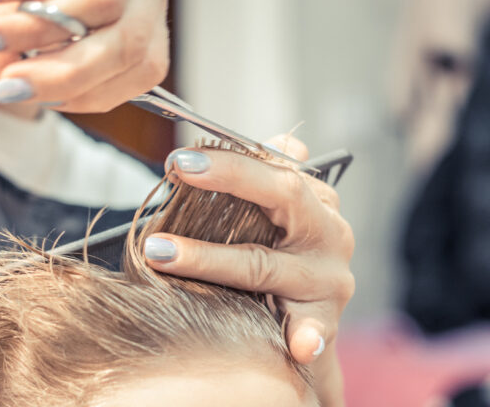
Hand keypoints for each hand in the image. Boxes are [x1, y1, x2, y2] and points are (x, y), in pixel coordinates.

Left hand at [145, 135, 354, 405]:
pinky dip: (308, 336)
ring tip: (160, 252)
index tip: (181, 159)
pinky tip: (297, 346)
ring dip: (209, 259)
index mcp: (317, 201)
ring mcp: (329, 279)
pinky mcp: (326, 322)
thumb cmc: (283, 266)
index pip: (277, 166)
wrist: (312, 332)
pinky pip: (314, 329)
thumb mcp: (277, 219)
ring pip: (265, 263)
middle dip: (231, 177)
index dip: (230, 159)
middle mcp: (329, 232)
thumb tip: (227, 142)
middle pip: (285, 194)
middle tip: (177, 170)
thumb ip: (259, 180)